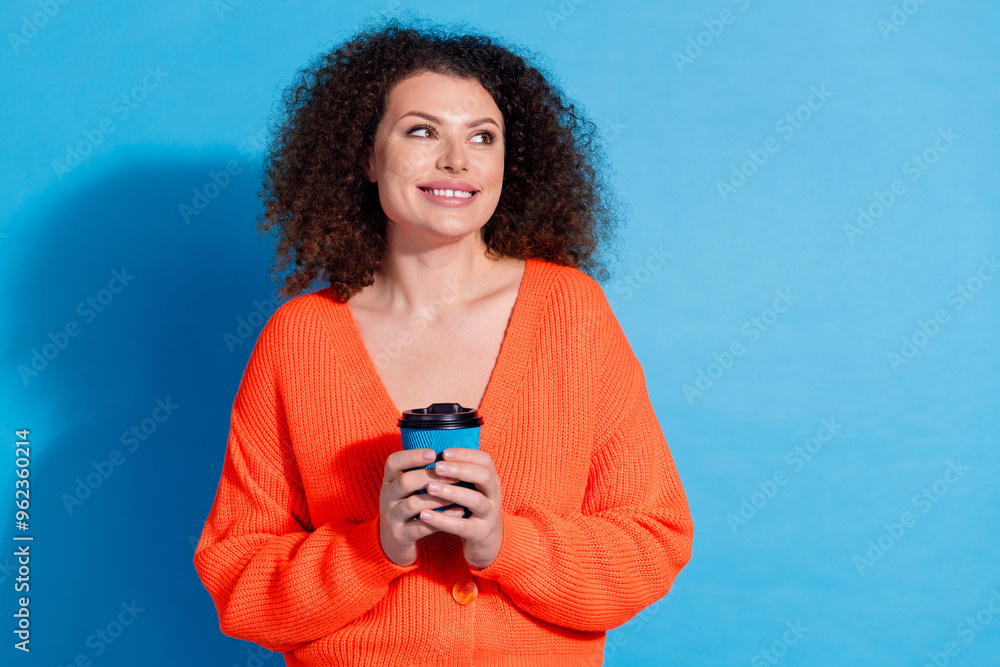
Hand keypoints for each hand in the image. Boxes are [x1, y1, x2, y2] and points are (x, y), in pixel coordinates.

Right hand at [379, 449, 467, 566]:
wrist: (395, 540)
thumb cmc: (408, 505)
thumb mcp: (408, 488)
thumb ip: (422, 472)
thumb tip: (453, 452)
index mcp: (389, 480)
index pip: (393, 462)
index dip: (412, 456)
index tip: (433, 453)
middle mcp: (387, 496)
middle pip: (405, 481)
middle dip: (431, 476)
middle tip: (454, 474)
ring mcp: (392, 517)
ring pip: (414, 504)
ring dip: (439, 497)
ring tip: (459, 493)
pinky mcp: (400, 535)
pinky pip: (421, 526)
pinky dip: (441, 519)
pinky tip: (459, 512)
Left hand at [418, 448, 503, 569]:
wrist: (488, 543)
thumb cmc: (473, 510)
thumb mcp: (473, 489)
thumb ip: (460, 474)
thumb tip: (433, 454)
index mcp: (491, 481)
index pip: (485, 461)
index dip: (466, 454)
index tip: (445, 452)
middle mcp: (494, 495)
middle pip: (484, 476)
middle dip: (460, 469)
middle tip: (437, 467)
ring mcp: (489, 515)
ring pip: (475, 500)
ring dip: (452, 492)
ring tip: (430, 488)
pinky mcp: (480, 533)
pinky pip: (462, 526)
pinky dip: (443, 520)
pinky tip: (425, 515)